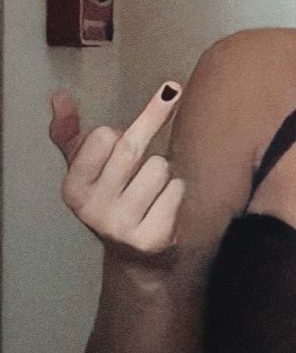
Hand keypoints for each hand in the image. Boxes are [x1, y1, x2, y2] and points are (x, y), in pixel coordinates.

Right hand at [49, 82, 185, 260]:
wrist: (136, 254)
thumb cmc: (112, 197)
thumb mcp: (85, 167)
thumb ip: (70, 132)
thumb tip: (60, 97)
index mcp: (74, 188)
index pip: (104, 135)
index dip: (119, 134)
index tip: (118, 148)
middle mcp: (93, 210)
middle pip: (132, 148)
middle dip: (148, 139)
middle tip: (153, 135)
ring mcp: (122, 227)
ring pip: (160, 167)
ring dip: (164, 170)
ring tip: (151, 189)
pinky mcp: (152, 238)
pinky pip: (177, 189)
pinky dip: (177, 190)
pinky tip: (163, 205)